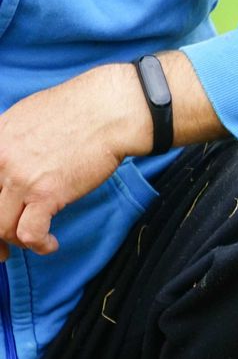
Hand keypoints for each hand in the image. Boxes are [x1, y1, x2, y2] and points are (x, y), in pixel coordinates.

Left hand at [0, 63, 149, 261]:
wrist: (106, 112)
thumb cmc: (76, 110)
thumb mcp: (24, 117)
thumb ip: (9, 142)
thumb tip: (10, 161)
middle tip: (4, 247)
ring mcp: (20, 178)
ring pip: (0, 226)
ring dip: (16, 242)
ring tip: (34, 241)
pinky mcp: (47, 194)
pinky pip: (30, 233)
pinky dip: (39, 245)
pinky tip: (51, 244)